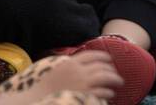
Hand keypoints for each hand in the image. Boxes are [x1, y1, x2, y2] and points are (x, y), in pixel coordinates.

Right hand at [2, 52, 121, 99]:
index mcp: (70, 63)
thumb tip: (75, 63)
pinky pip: (101, 92)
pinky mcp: (84, 95)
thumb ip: (66, 66)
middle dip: (111, 68)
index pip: (91, 55)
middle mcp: (78, 71)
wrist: (36, 100)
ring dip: (114, 79)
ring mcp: (82, 84)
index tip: (109, 58)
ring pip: (105, 77)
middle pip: (101, 65)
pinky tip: (111, 94)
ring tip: (119, 82)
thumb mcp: (53, 70)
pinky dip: (108, 92)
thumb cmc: (42, 88)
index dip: (102, 56)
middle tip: (115, 72)